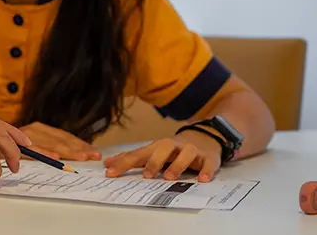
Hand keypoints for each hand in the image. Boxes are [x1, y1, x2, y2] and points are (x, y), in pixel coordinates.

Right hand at [20, 122, 100, 160]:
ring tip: (80, 158)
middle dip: (77, 148)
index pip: (64, 136)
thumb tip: (71, 159)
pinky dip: (44, 152)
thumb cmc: (6, 149)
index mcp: (39, 129)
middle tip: (91, 157)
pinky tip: (55, 157)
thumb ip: (46, 151)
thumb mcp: (30, 150)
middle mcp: (33, 129)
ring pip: (50, 142)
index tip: (93, 153)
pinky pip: (32, 148)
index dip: (79, 144)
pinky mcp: (14, 141)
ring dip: (66, 150)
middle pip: (60, 139)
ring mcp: (24, 134)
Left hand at [103, 130, 222, 182]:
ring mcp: (191, 151)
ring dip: (177, 165)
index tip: (110, 172)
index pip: (138, 154)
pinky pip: (208, 164)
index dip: (124, 163)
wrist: (205, 137)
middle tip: (146, 175)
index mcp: (157, 147)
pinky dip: (206, 171)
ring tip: (169, 177)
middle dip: (154, 161)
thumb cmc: (173, 149)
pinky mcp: (208, 158)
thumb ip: (132, 158)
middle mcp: (173, 146)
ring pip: (186, 154)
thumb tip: (108, 163)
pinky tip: (202, 179)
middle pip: (163, 149)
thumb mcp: (153, 152)